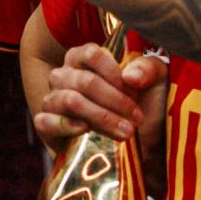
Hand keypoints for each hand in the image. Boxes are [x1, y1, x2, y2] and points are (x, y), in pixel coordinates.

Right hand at [34, 45, 167, 153]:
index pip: (91, 54)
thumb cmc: (141, 105)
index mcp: (84, 58)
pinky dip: (66, 125)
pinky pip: (46, 121)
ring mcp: (52, 99)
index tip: (133, 91)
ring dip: (100, 116)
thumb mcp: (154, 83)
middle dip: (114, 100)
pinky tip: (85, 130)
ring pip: (69, 100)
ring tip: (124, 132)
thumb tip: (130, 76)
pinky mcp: (46, 125)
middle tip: (136, 118)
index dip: (113, 72)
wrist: (136, 145)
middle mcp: (64, 75)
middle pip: (84, 81)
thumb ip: (148, 70)